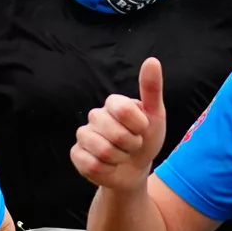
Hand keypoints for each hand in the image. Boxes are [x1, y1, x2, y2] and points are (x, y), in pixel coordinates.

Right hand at [69, 56, 165, 191]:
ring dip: (120, 159)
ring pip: (104, 152)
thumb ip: (152, 89)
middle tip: (133, 145)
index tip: (143, 129)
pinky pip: (92, 165)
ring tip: (121, 155)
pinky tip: (109, 166)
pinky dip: (107, 170)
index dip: (139, 126)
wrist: (135, 168)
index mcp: (113, 103)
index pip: (124, 110)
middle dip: (131, 145)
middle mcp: (95, 116)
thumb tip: (152, 60)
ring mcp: (83, 135)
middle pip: (116, 135)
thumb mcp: (155, 115)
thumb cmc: (145, 139)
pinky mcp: (76, 155)